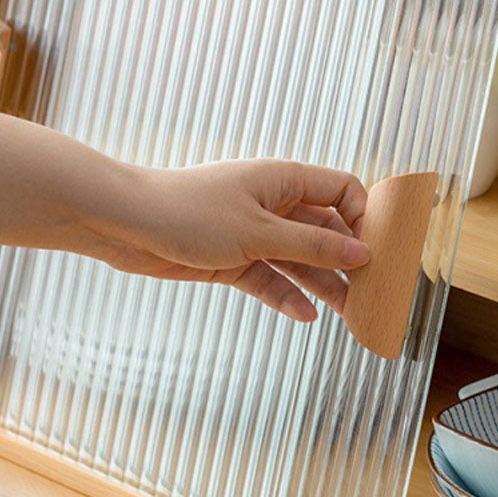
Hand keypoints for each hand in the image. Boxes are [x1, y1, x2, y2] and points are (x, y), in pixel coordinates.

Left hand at [90, 159, 368, 321]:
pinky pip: (270, 279)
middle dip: (347, 259)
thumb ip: (313, 244)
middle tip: (369, 290)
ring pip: (300, 259)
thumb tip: (362, 252)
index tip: (374, 250)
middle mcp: (275, 205)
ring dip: (323, 283)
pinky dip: (286, 295)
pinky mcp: (234, 259)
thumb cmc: (190, 212)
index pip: (342, 191)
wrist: (123, 224)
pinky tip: (306, 315)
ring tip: (349, 311)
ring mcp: (254, 233)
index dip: (362, 217)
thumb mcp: (260, 232)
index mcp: (285, 181)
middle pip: (325, 231)